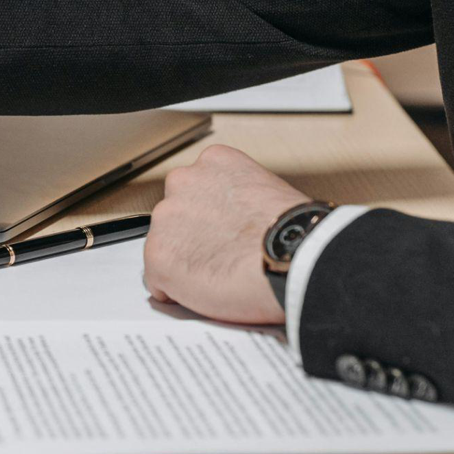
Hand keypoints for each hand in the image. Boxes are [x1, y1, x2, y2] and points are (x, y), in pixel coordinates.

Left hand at [142, 145, 310, 324]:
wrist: (295, 260)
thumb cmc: (295, 234)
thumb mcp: (269, 190)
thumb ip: (239, 197)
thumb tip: (236, 218)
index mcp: (213, 162)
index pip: (197, 189)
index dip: (212, 217)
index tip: (225, 231)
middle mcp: (182, 182)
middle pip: (176, 215)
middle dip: (193, 236)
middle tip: (222, 255)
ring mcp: (165, 219)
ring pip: (166, 246)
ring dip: (185, 261)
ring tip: (220, 274)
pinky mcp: (158, 257)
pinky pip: (159, 281)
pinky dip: (177, 291)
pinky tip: (207, 292)